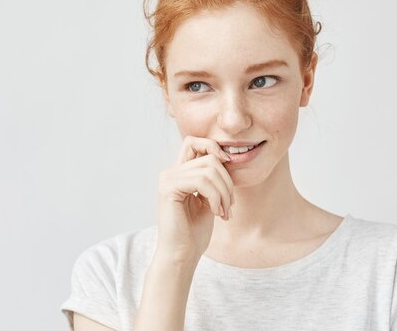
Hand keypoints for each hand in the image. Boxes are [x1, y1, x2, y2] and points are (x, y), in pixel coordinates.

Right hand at [155, 135, 234, 263]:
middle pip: (209, 157)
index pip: (194, 141)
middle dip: (227, 180)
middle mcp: (170, 172)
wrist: (182, 255)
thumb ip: (213, 178)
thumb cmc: (195, 231)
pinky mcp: (168, 189)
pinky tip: (215, 212)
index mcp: (179, 172)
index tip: (229, 168)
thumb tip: (227, 157)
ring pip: (209, 170)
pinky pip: (202, 181)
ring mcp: (167, 179)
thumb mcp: (209, 199)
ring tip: (224, 211)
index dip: (213, 147)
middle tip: (229, 205)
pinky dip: (215, 197)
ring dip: (224, 192)